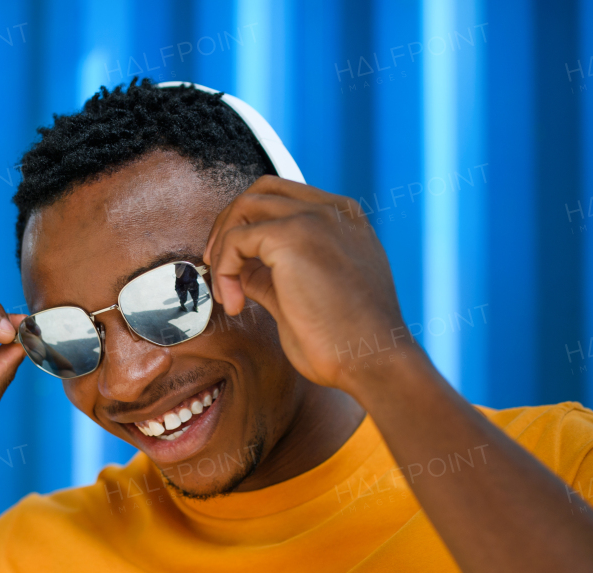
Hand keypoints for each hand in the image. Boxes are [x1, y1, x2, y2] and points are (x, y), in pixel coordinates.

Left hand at [203, 176, 410, 392]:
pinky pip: (237, 239)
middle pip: (261, 191)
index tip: (234, 263)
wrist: (374, 361)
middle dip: (228, 225)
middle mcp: (333, 210)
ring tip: (225, 292)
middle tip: (218, 268)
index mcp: (344, 219)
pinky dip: (225, 270)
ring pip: (245, 207)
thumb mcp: (305, 294)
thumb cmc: (347, 341)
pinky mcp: (292, 236)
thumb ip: (273, 275)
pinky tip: (235, 304)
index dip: (249, 224)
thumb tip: (240, 270)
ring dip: (223, 247)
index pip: (283, 197)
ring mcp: (315, 218)